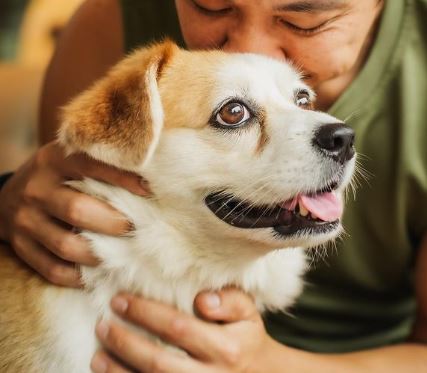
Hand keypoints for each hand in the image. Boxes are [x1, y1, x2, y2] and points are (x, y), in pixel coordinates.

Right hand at [0, 142, 147, 286]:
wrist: (5, 195)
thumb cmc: (53, 177)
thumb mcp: (69, 160)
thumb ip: (98, 165)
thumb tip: (146, 180)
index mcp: (52, 160)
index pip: (90, 166)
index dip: (122, 179)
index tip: (148, 191)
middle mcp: (36, 189)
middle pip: (78, 210)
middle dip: (114, 223)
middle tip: (134, 227)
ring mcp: (24, 219)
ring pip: (66, 246)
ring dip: (100, 255)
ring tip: (121, 253)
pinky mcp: (19, 246)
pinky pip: (52, 269)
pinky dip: (78, 276)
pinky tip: (96, 273)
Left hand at [91, 288, 278, 372]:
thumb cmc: (244, 336)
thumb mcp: (248, 313)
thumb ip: (230, 301)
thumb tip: (202, 300)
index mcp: (225, 347)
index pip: (178, 327)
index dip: (145, 314)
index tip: (120, 300)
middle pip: (158, 362)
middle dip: (124, 342)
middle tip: (103, 324)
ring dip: (119, 372)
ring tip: (98, 355)